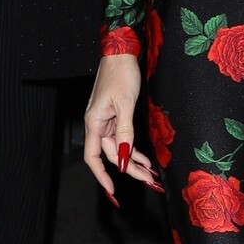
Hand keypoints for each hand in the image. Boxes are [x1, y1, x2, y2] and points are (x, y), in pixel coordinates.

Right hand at [83, 53, 159, 200]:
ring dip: (134, 161)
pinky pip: (124, 138)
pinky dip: (133, 148)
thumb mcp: (125, 104)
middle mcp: (97, 124)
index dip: (101, 175)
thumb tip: (124, 157)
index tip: (113, 190)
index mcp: (94, 122)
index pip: (93, 157)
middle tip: (148, 181)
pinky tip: (145, 159)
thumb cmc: (121, 74)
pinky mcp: (116, 115)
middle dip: (129, 169)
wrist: (121, 53)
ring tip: (150, 174)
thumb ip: (125, 131)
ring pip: (119, 148)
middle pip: (111, 155)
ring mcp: (107, 120)